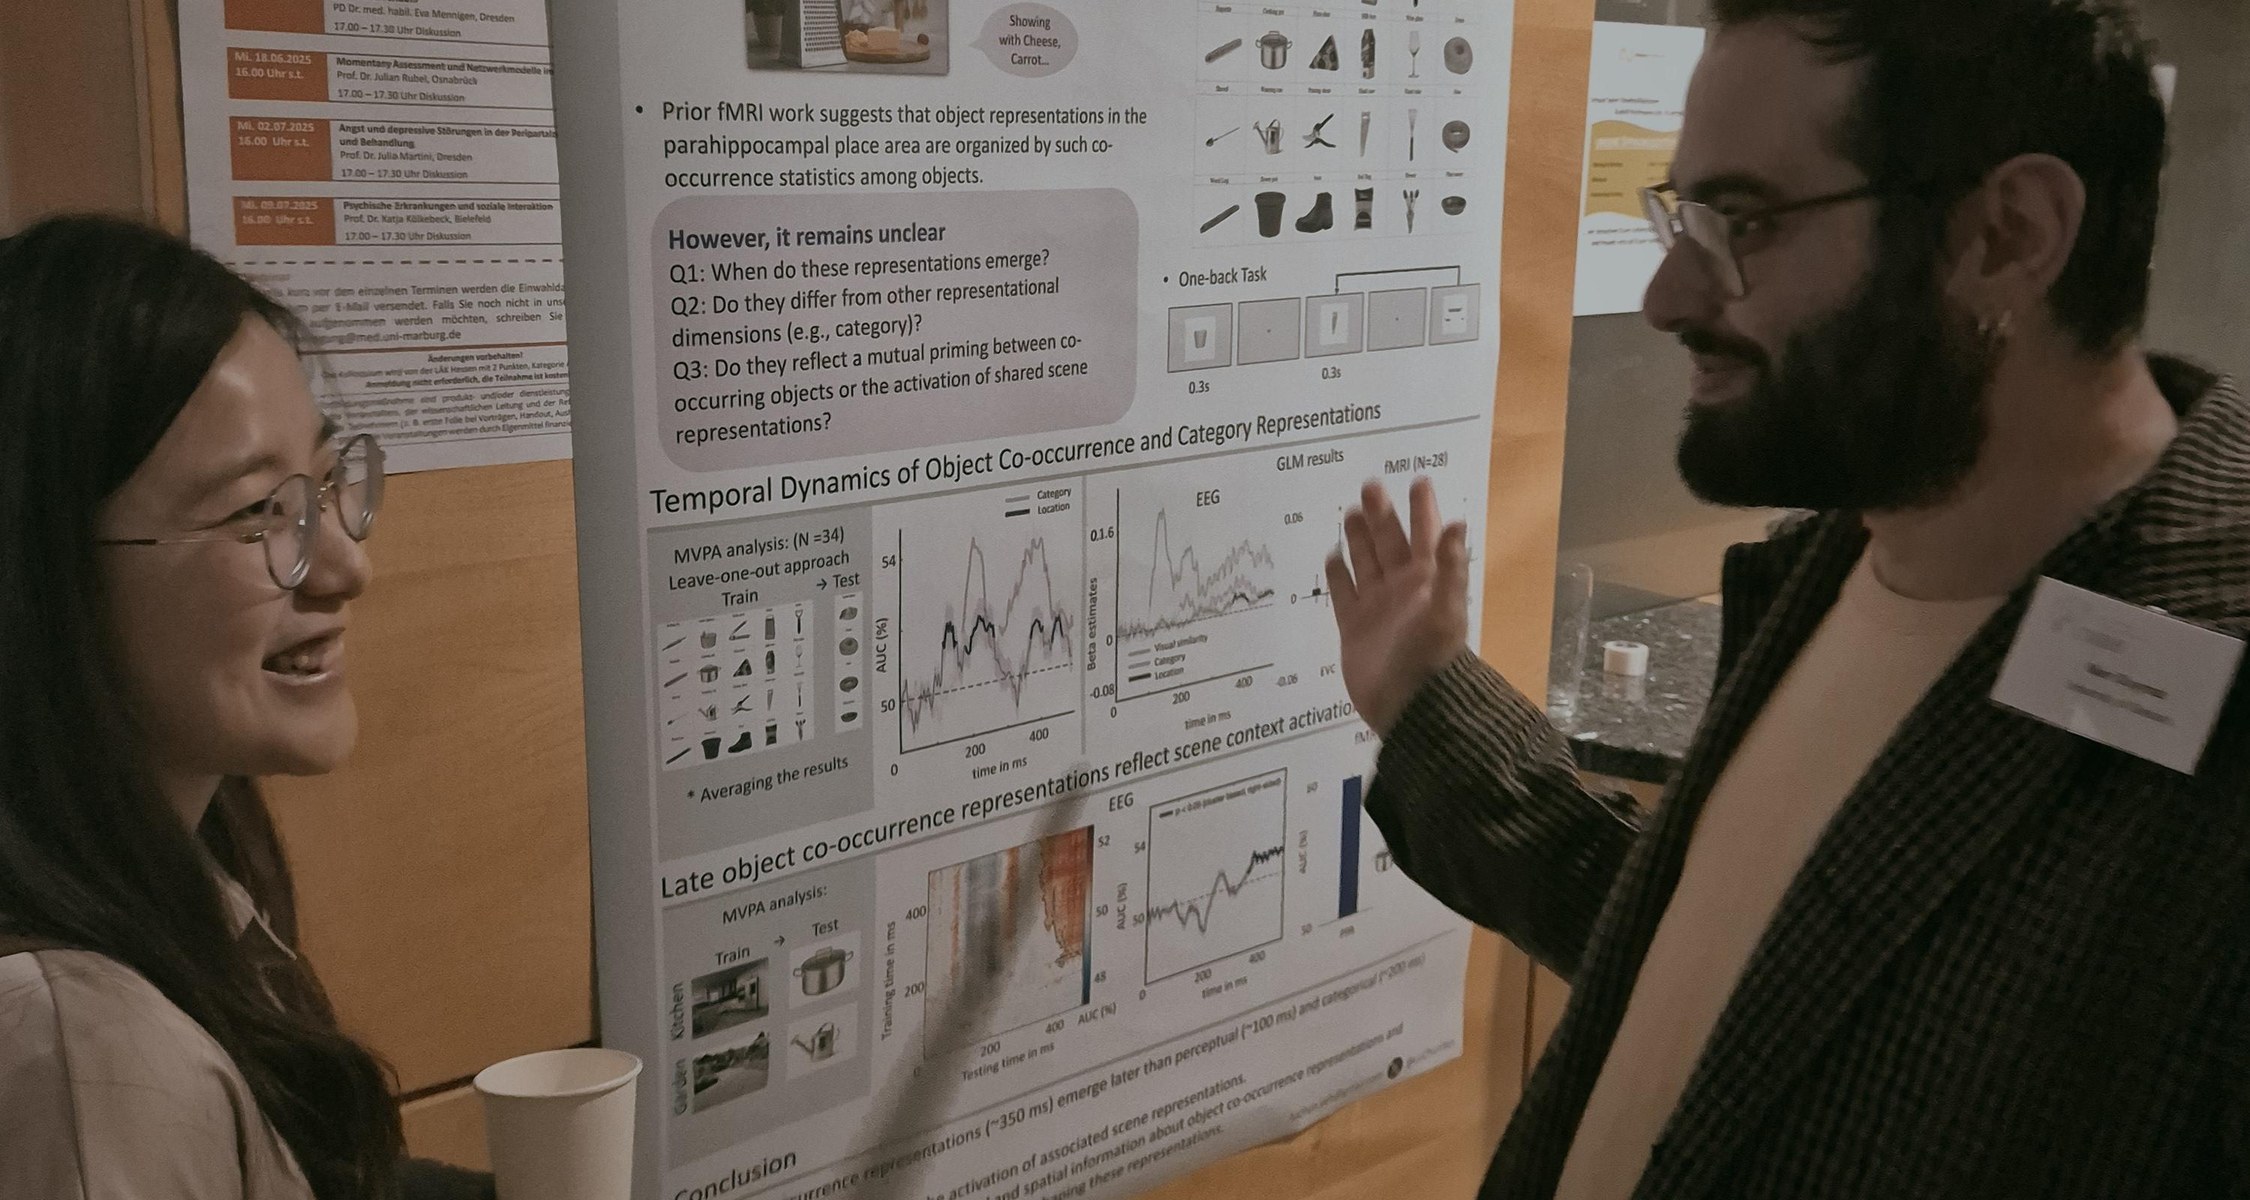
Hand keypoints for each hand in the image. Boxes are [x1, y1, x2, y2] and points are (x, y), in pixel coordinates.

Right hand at [1326, 477, 1471, 736]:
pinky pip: (1344, 595)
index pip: (1426, 537)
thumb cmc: (1431, 656)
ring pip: (1366, 563)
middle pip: (1390, 544)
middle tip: (1370, 486)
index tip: (1418, 480)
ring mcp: (1377, 608)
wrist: (1410, 706)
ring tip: (1351, 512)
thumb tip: (1458, 523)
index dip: (1423, 511)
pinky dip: (1338, 576)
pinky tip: (1332, 556)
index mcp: (1427, 582)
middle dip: (1382, 515)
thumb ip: (1451, 568)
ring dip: (1359, 539)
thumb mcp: (1447, 610)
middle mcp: (1402, 590)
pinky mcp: (1354, 628)